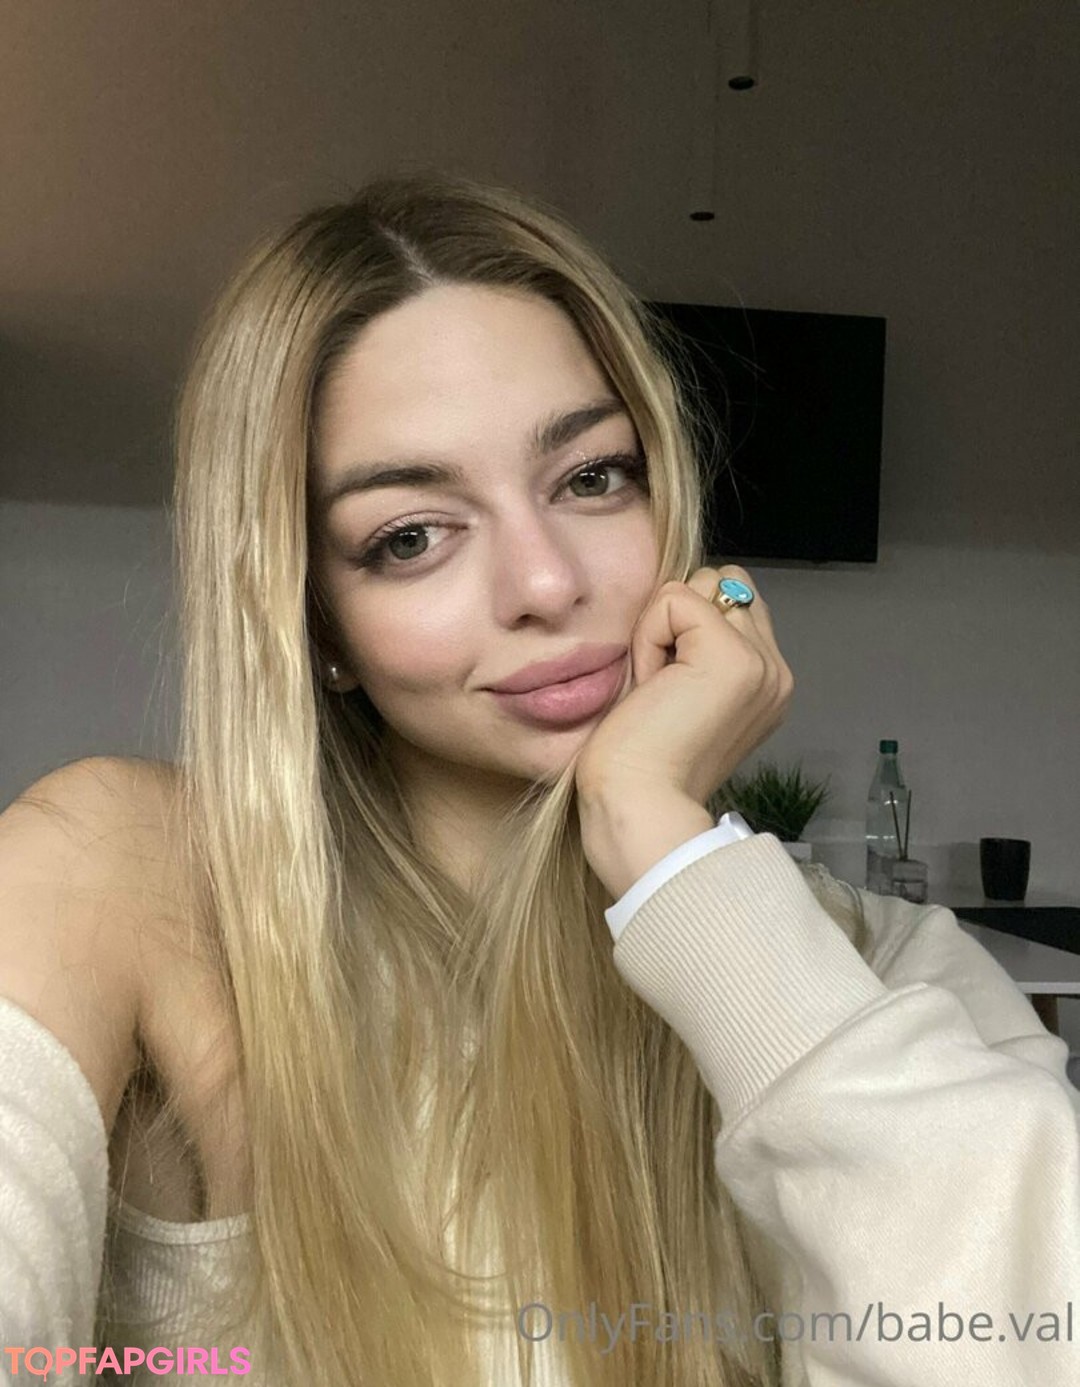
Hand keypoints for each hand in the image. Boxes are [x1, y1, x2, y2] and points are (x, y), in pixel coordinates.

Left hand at [574, 564, 794, 808]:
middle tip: (660, 683)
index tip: (668, 690)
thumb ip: (696, 646)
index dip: (685, 628)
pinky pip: (674, 599)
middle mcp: (775, 670)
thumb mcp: (679, 690)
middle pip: (723, 581)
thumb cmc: (639, 758)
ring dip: (663, 627)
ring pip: (702, 584)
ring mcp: (760, 662)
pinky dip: (649, 636)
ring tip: (657, 685)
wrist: (637, 803)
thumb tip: (679, 597)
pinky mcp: (730, 657)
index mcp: (766, 682)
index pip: (733, 601)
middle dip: (679, 618)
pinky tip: (650, 685)